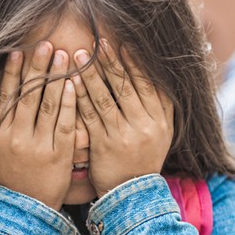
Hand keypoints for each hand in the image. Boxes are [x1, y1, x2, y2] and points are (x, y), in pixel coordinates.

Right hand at [0, 42, 75, 209]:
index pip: (4, 96)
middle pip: (26, 95)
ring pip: (45, 105)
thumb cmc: (15, 175)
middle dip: (36, 67)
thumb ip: (3, 122)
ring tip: (62, 54)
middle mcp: (16, 137)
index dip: (11, 72)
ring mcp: (37, 146)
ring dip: (54, 77)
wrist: (26, 209)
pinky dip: (68, 102)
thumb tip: (5, 90)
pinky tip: (74, 83)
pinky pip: (64, 123)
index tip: (16, 49)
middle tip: (45, 43)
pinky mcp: (58, 154)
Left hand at [72, 40, 173, 197]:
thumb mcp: (163, 132)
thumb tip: (160, 71)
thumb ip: (161, 105)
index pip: (147, 84)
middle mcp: (144, 126)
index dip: (134, 63)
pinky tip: (70, 81)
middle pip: (125, 87)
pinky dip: (80, 97)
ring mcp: (123, 136)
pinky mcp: (103, 145)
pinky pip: (90, 116)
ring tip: (78, 54)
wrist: (134, 194)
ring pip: (105, 98)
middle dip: (110, 62)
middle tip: (97, 41)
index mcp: (160, 120)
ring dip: (91, 74)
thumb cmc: (145, 157)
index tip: (122, 43)